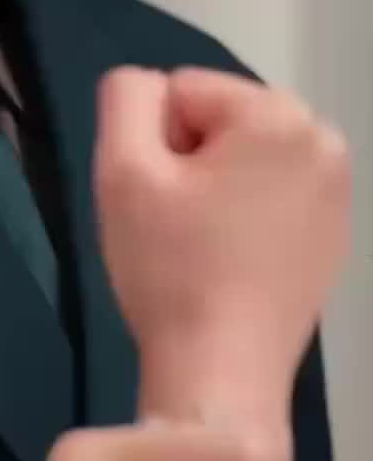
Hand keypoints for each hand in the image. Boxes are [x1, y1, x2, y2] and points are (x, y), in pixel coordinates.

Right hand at [94, 68, 350, 446]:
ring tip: (205, 246)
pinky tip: (233, 264)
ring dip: (215, 189)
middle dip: (190, 162)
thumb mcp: (122, 170)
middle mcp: (324, 140)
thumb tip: (147, 88)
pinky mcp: (335, 233)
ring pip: (244, 158)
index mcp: (279, 114)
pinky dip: (246, 217)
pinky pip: (271, 196)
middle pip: (220, 120)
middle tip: (177, 227)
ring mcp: (338, 191)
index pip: (182, 90)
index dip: (154, 144)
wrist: (223, 373)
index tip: (160, 202)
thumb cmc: (171, 269)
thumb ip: (126, 98)